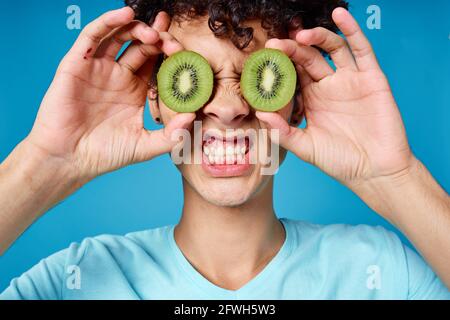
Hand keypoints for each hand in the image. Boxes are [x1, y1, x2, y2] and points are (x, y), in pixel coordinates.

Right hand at [26, 7, 193, 182]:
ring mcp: (98, 68)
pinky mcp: (77, 64)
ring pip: (119, 37)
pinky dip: (108, 22)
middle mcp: (118, 76)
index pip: (156, 63)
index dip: (169, 53)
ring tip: (154, 33)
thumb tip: (193, 117)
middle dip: (159, 38)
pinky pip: (93, 37)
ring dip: (137, 29)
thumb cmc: (104, 154)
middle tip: (173, 40)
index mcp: (134, 90)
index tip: (184, 50)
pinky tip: (126, 15)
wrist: (69, 159)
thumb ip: (170, 135)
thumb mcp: (144, 146)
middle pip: (141, 46)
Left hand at [257, 7, 413, 187]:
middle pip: (308, 58)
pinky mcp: (372, 78)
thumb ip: (283, 132)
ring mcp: (350, 80)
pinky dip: (353, 31)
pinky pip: (362, 49)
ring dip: (317, 37)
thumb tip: (260, 114)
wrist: (375, 171)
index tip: (263, 57)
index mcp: (311, 99)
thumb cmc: (340, 161)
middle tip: (275, 44)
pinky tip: (340, 16)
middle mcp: (329, 86)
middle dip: (291, 49)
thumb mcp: (306, 147)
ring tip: (301, 35)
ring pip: (332, 48)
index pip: (292, 74)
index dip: (279, 64)